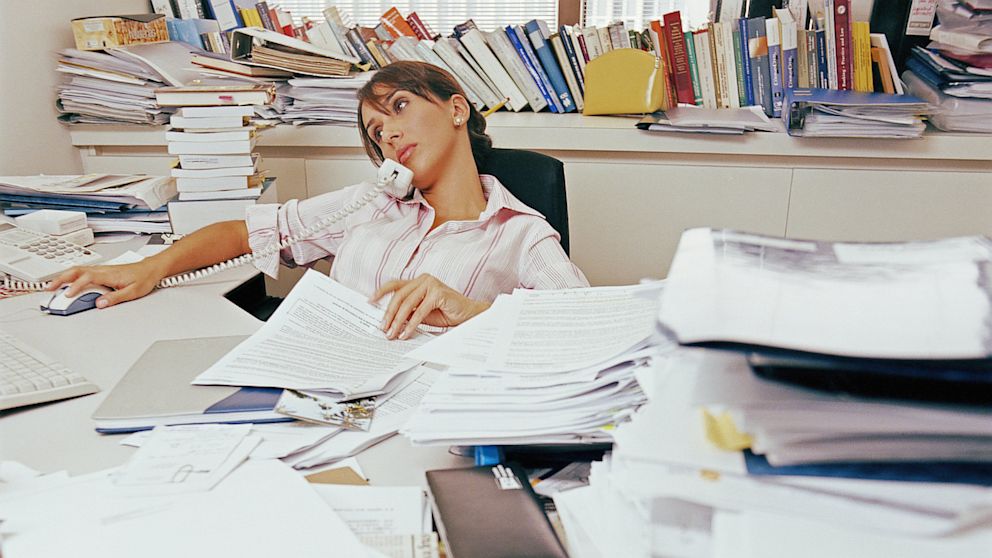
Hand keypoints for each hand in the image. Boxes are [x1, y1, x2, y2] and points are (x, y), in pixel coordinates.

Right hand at [47, 260, 166, 308]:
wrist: (152, 268)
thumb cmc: (144, 278)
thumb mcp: (133, 291)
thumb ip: (116, 298)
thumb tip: (100, 303)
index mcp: (108, 274)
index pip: (86, 278)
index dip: (75, 287)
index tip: (67, 295)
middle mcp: (103, 270)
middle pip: (76, 271)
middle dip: (60, 279)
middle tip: (49, 289)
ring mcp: (101, 269)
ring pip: (78, 270)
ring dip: (64, 277)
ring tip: (53, 286)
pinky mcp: (102, 271)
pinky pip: (83, 271)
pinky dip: (71, 276)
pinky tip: (68, 282)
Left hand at [371, 274, 490, 339]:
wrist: (468, 315)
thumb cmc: (446, 313)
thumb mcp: (422, 312)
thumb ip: (408, 312)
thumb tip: (389, 320)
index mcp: (418, 281)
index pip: (395, 284)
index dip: (381, 292)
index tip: (370, 302)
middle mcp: (423, 279)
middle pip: (399, 296)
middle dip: (389, 314)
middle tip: (383, 329)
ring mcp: (430, 284)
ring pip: (407, 303)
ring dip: (398, 321)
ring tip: (392, 334)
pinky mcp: (437, 293)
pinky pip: (419, 311)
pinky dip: (411, 324)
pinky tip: (406, 333)